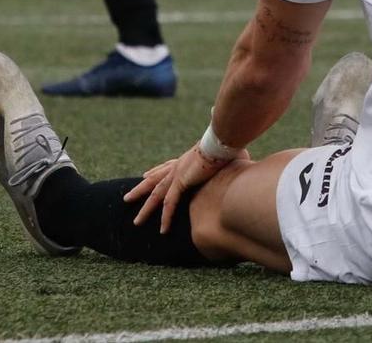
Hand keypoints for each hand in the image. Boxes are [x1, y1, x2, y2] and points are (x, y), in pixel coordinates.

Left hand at [124, 144, 243, 232]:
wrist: (225, 141)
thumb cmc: (230, 146)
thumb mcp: (229, 154)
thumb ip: (231, 157)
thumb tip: (243, 156)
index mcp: (187, 157)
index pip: (166, 166)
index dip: (155, 171)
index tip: (145, 175)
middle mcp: (178, 165)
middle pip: (154, 180)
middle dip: (140, 189)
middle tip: (128, 198)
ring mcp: (177, 173)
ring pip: (156, 195)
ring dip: (146, 209)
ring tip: (136, 222)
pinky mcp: (181, 181)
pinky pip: (170, 204)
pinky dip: (166, 217)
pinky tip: (162, 229)